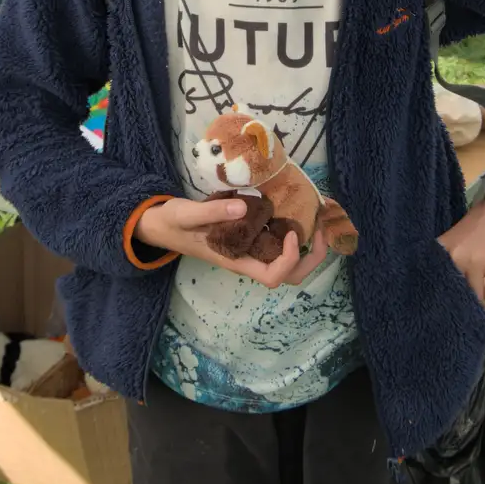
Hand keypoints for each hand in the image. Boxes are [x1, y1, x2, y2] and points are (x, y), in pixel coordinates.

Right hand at [134, 198, 323, 288]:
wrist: (162, 226)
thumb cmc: (174, 223)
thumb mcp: (187, 215)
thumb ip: (213, 212)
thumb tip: (243, 207)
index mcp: (236, 261)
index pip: (273, 276)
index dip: (289, 258)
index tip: (290, 231)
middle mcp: (248, 259)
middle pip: (290, 275)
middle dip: (312, 256)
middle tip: (322, 227)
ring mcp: (250, 250)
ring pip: (288, 260)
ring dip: (308, 244)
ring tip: (319, 217)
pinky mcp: (250, 237)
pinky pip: (278, 241)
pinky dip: (294, 228)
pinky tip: (298, 206)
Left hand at [438, 199, 484, 303]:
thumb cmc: (483, 220)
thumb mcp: (458, 235)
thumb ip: (451, 255)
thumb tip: (448, 279)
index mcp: (444, 246)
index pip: (434, 275)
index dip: (439, 287)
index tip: (444, 293)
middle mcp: (456, 257)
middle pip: (454, 290)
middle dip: (460, 295)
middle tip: (465, 294)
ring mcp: (477, 264)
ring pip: (474, 295)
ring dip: (478, 296)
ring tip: (481, 291)